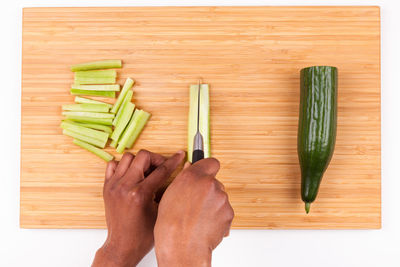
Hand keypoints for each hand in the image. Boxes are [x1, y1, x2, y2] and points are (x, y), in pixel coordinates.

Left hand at [92, 150, 184, 266]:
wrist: (123, 245)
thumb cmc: (142, 234)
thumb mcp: (161, 211)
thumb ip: (169, 189)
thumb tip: (182, 171)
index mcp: (140, 194)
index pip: (161, 170)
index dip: (174, 161)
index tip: (179, 155)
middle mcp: (125, 187)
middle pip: (143, 156)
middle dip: (156, 159)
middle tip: (161, 167)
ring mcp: (113, 186)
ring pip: (128, 157)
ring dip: (140, 161)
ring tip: (146, 171)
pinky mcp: (107, 187)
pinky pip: (113, 165)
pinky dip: (124, 165)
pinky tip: (132, 174)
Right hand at [154, 158, 233, 266]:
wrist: (182, 246)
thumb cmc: (172, 224)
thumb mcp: (170, 195)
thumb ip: (184, 179)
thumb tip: (191, 169)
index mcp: (192, 176)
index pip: (211, 162)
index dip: (208, 168)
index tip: (207, 172)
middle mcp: (208, 184)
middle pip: (215, 182)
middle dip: (209, 190)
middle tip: (197, 203)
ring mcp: (221, 198)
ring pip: (220, 197)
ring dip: (213, 204)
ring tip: (199, 217)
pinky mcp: (229, 212)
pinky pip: (225, 211)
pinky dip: (218, 216)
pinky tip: (206, 223)